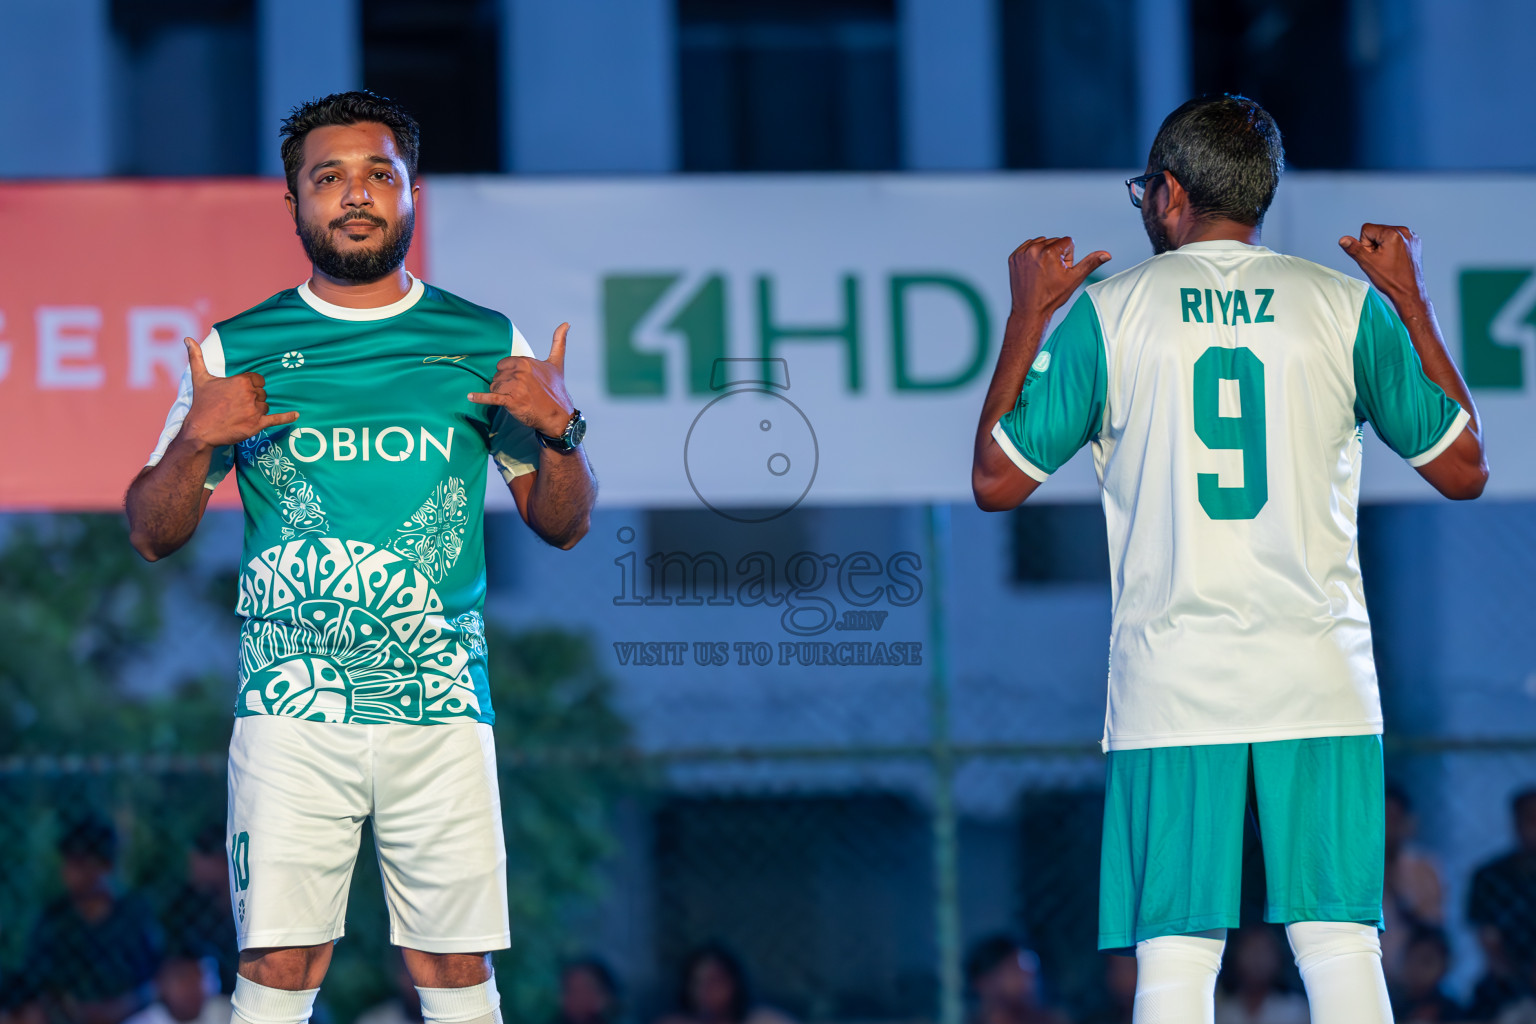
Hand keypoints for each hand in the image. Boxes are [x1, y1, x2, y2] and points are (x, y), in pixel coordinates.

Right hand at [181, 337, 297, 447]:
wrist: (200, 430)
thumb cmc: (201, 404)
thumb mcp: (200, 378)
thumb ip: (196, 357)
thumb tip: (188, 339)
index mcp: (241, 381)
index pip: (258, 380)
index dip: (251, 386)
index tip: (241, 393)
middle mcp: (250, 394)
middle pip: (262, 393)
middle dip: (253, 399)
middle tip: (238, 406)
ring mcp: (255, 410)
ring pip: (265, 406)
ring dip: (257, 410)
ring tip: (241, 415)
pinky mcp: (257, 425)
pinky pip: (277, 418)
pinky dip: (287, 417)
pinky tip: (296, 414)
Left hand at [468, 323, 574, 435]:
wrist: (558, 416)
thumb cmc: (556, 390)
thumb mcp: (557, 363)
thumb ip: (559, 342)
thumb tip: (566, 323)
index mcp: (526, 361)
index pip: (503, 365)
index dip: (509, 375)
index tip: (521, 383)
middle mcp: (519, 372)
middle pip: (497, 376)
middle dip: (504, 385)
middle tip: (520, 393)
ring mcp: (515, 387)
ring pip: (494, 387)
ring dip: (501, 395)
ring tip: (516, 400)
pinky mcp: (511, 401)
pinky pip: (490, 398)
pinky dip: (479, 397)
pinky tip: (470, 397)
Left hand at [1008, 236, 1110, 320]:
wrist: (1030, 310)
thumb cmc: (1053, 297)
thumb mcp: (1074, 279)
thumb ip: (1090, 263)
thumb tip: (1107, 254)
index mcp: (1049, 253)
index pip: (1067, 242)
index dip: (1068, 257)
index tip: (1060, 271)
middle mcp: (1033, 250)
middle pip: (1054, 242)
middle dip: (1057, 255)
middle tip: (1051, 275)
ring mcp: (1021, 254)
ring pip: (1041, 243)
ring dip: (1045, 254)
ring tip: (1043, 273)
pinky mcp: (1013, 257)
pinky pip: (1028, 247)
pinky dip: (1033, 255)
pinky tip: (1034, 270)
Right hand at [1339, 224, 1428, 309]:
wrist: (1408, 291)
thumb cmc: (1391, 279)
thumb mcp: (1367, 263)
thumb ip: (1354, 249)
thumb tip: (1343, 239)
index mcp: (1392, 234)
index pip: (1366, 230)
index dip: (1365, 245)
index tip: (1374, 257)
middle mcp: (1403, 231)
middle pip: (1377, 231)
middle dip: (1374, 244)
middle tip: (1381, 260)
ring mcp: (1410, 236)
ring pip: (1386, 235)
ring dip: (1383, 246)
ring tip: (1388, 260)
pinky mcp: (1414, 242)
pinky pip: (1397, 239)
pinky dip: (1393, 247)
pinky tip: (1395, 259)